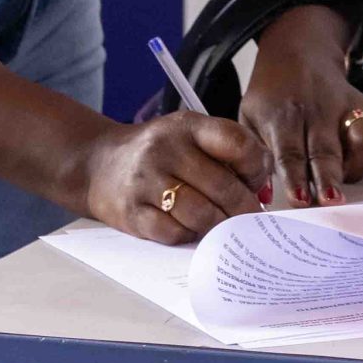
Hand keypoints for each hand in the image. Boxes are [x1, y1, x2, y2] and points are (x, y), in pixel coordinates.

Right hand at [81, 114, 270, 244]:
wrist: (98, 164)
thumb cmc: (160, 153)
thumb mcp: (190, 136)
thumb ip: (227, 153)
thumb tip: (263, 190)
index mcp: (189, 126)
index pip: (236, 144)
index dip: (256, 168)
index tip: (258, 184)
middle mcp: (166, 149)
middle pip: (222, 186)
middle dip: (244, 208)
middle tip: (252, 220)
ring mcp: (147, 181)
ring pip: (201, 214)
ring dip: (220, 226)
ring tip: (226, 227)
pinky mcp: (132, 213)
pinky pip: (174, 233)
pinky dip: (189, 236)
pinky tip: (193, 231)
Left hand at [242, 5, 362, 205]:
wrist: (297, 49)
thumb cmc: (272, 95)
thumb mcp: (248, 118)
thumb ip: (252, 155)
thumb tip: (262, 196)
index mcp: (283, 118)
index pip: (289, 152)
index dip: (296, 178)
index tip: (301, 199)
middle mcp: (318, 112)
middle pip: (327, 150)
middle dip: (331, 177)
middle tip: (331, 200)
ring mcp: (347, 106)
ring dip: (361, 162)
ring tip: (349, 176)